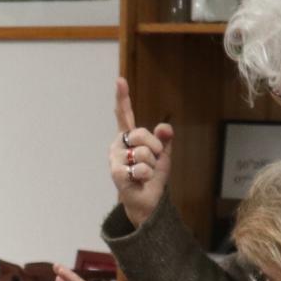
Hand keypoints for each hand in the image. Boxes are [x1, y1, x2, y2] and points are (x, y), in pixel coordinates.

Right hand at [110, 78, 173, 227]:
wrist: (148, 201)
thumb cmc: (152, 176)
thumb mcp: (163, 154)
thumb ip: (164, 139)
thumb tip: (165, 128)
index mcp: (128, 137)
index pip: (124, 114)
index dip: (122, 97)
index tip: (120, 80)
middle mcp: (118, 145)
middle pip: (141, 133)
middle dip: (155, 148)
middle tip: (152, 161)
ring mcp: (115, 159)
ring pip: (143, 152)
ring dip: (152, 165)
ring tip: (145, 173)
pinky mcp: (116, 173)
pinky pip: (141, 168)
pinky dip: (147, 176)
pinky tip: (140, 181)